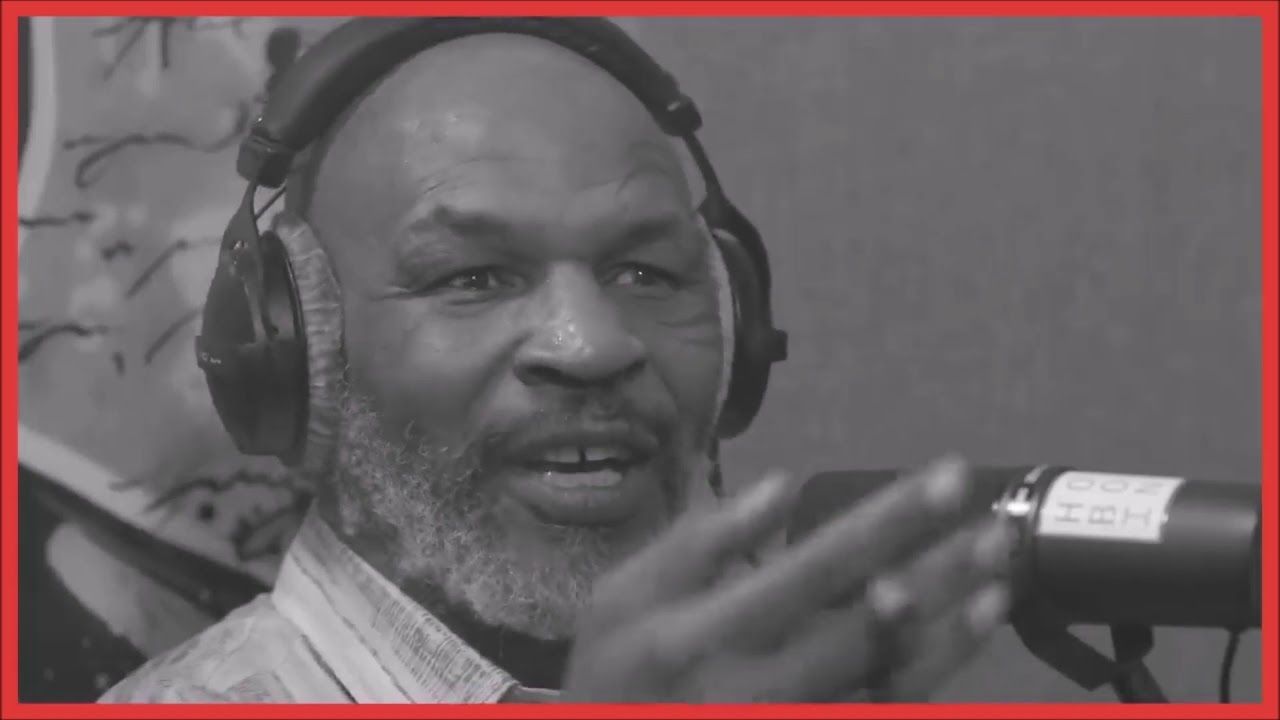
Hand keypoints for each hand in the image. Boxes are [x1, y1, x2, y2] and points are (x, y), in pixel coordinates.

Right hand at [561, 456, 1013, 701]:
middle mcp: (759, 687)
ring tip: (1000, 576)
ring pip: (892, 679)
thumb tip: (780, 487)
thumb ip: (696, 542)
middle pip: (872, 625)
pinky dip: (934, 673)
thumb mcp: (621, 597)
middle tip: (995, 523)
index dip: (890, 521)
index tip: (947, 477)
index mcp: (706, 632)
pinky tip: (965, 633)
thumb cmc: (613, 674)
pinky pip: (885, 711)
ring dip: (952, 627)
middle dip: (940, 570)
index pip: (818, 566)